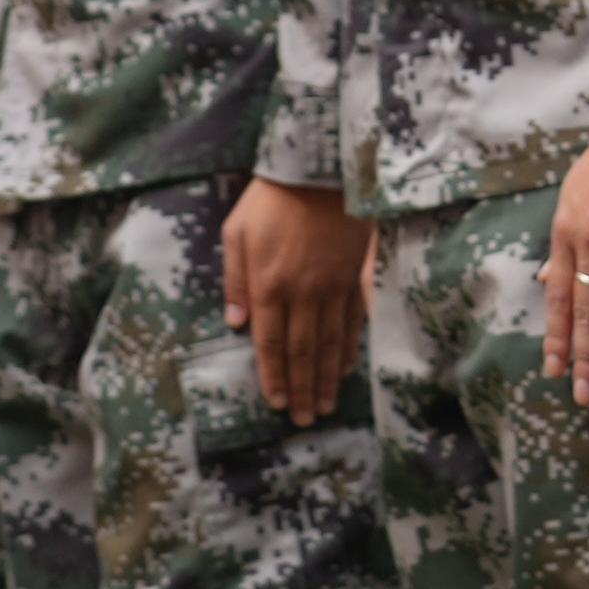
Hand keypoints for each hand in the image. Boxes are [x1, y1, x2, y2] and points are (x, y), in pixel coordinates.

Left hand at [223, 178, 370, 421]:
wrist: (319, 168)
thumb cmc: (270, 199)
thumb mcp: (236, 233)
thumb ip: (235, 280)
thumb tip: (234, 322)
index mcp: (269, 286)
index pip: (271, 343)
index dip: (274, 376)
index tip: (276, 403)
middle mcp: (302, 294)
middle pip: (303, 352)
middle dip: (302, 389)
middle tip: (304, 420)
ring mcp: (332, 288)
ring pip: (330, 344)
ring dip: (327, 378)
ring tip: (324, 405)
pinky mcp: (353, 277)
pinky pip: (354, 322)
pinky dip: (350, 348)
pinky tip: (348, 367)